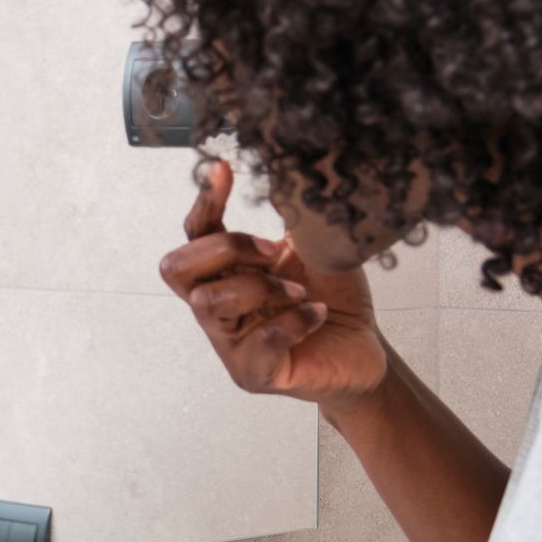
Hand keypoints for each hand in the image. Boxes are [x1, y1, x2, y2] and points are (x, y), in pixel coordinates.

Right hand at [158, 160, 386, 406]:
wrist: (365, 348)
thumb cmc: (333, 299)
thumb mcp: (313, 246)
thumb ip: (291, 214)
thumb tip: (283, 168)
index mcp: (226, 272)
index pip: (195, 233)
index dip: (204, 200)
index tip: (223, 169)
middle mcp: (217, 307)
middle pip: (176, 269)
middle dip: (224, 249)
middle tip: (272, 251)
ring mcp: (230, 344)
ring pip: (210, 304)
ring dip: (260, 287)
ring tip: (300, 290)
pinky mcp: (254, 373)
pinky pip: (259, 342)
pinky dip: (294, 321)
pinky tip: (318, 314)